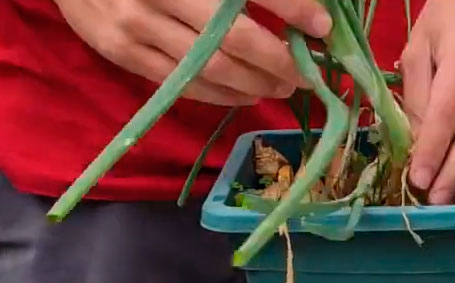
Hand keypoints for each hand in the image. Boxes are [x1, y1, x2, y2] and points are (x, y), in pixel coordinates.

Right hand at [53, 0, 332, 105]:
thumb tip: (300, 6)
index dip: (291, 7)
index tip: (322, 25)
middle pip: (235, 38)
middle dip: (280, 59)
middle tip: (307, 70)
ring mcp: (136, 27)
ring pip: (212, 68)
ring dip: (258, 83)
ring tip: (285, 85)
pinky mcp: (124, 54)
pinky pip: (185, 84)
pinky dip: (224, 94)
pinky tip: (249, 93)